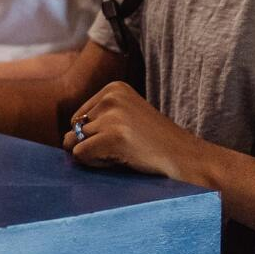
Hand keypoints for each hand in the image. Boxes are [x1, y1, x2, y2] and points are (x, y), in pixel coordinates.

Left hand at [62, 82, 211, 183]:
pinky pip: (81, 155)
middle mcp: (111, 96)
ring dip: (96, 157)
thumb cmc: (156, 147)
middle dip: (92, 146)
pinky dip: (97, 165)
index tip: (125, 140)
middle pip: (74, 130)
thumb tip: (63, 140)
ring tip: (126, 155)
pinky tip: (124, 161)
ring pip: (75, 143)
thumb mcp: (126, 120)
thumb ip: (98, 122)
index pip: (78, 119)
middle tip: (125, 150)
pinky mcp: (113, 136)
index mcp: (113, 88)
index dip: (96, 137)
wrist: (191, 161)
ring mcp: (112, 115)